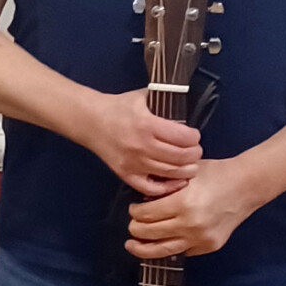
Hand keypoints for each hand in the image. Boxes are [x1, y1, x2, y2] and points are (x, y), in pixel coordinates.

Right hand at [84, 89, 201, 196]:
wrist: (89, 120)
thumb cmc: (116, 108)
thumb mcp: (143, 97)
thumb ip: (164, 100)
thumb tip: (186, 102)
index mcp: (146, 125)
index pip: (183, 138)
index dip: (194, 137)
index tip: (194, 135)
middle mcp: (141, 146)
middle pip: (181, 158)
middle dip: (194, 154)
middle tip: (195, 150)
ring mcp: (133, 163)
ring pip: (171, 174)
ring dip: (186, 170)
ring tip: (190, 164)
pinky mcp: (126, 174)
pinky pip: (151, 188)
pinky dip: (166, 188)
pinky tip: (175, 181)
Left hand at [126, 157, 261, 258]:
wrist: (246, 185)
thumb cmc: (216, 174)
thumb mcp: (185, 173)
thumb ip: (164, 186)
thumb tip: (141, 199)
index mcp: (183, 203)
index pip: (146, 215)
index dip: (134, 212)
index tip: (133, 209)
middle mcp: (191, 224)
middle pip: (149, 234)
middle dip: (135, 229)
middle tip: (132, 225)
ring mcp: (201, 238)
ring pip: (162, 251)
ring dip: (143, 249)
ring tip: (133, 246)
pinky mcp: (209, 246)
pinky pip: (182, 252)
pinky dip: (169, 247)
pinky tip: (162, 242)